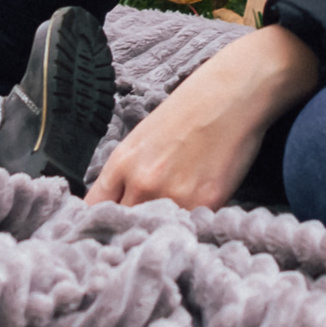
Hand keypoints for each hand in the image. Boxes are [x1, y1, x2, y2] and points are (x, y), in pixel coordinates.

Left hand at [87, 25, 318, 209]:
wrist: (231, 94)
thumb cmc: (190, 110)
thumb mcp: (144, 138)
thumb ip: (127, 174)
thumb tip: (117, 207)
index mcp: (122, 163)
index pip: (94, 209)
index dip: (97, 223)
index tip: (104, 230)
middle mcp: (142, 183)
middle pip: (124, 227)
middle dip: (131, 230)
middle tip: (141, 232)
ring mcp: (174, 196)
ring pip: (157, 231)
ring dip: (161, 231)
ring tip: (171, 222)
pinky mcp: (205, 204)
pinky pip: (188, 228)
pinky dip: (189, 227)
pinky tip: (196, 211)